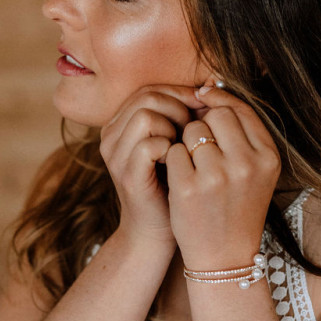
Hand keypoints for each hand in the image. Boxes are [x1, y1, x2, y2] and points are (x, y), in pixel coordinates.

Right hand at [100, 85, 205, 249]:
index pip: (150, 89)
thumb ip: (181, 117)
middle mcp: (110, 136)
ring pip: (145, 115)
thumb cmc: (171, 187)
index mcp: (119, 125)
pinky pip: (149, 144)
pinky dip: (171, 148)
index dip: (180, 93)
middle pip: (147, 96)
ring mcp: (115, 156)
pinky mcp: (127, 175)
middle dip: (179, 107)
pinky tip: (181, 161)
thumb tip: (209, 88)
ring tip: (186, 146)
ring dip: (174, 126)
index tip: (204, 108)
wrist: (155, 233)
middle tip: (196, 129)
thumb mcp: (174, 145)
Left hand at [164, 86, 281, 268]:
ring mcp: (217, 176)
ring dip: (186, 144)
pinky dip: (172, 162)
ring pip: (192, 131)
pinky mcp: (188, 188)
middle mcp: (246, 164)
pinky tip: (181, 181)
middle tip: (202, 150)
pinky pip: (173, 151)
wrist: (224, 258)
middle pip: (216, 115)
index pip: (240, 110)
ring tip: (194, 170)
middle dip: (204, 126)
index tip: (206, 106)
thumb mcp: (256, 172)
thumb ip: (242, 133)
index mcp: (268, 157)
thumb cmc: (237, 209)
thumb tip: (208, 88)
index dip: (220, 105)